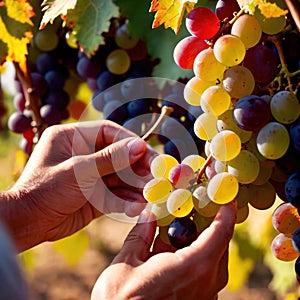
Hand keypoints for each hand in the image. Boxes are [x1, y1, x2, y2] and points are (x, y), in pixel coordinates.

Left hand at [1, 120, 155, 250]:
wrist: (27, 224)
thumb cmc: (45, 190)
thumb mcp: (79, 170)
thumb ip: (111, 159)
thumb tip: (140, 145)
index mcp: (73, 137)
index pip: (109, 133)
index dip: (131, 142)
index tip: (148, 153)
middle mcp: (83, 154)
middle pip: (119, 156)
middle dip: (137, 168)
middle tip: (156, 177)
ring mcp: (90, 175)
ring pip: (120, 177)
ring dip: (135, 187)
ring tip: (151, 195)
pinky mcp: (95, 195)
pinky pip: (116, 194)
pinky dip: (127, 201)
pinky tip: (137, 206)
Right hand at [91, 201, 236, 299]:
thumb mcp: (125, 263)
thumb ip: (139, 236)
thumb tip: (148, 216)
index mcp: (192, 267)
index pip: (220, 233)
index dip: (225, 212)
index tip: (226, 198)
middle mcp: (205, 284)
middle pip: (218, 245)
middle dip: (208, 224)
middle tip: (195, 208)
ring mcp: (203, 297)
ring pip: (211, 261)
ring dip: (199, 242)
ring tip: (180, 228)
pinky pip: (203, 275)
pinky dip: (193, 258)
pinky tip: (172, 252)